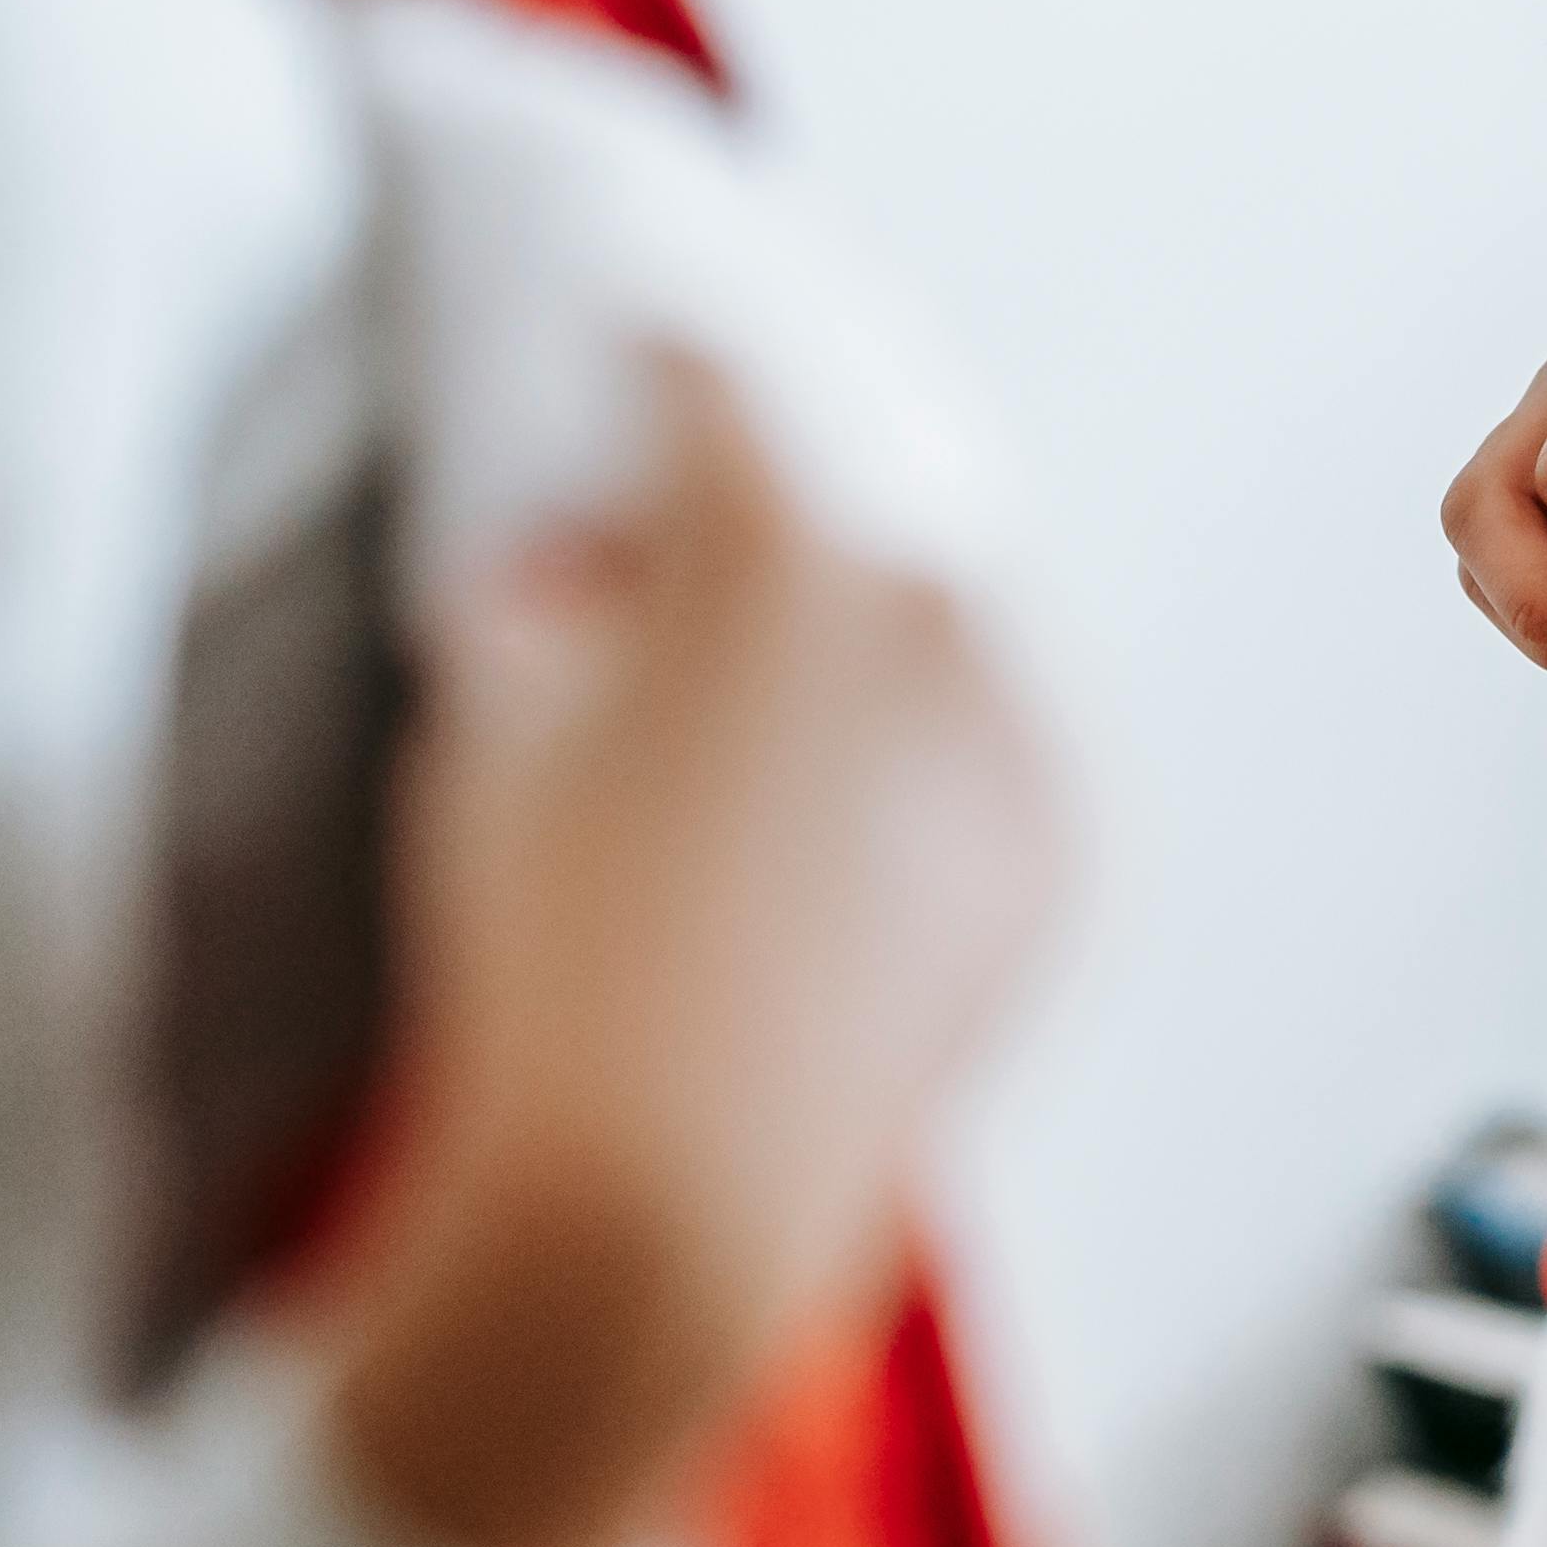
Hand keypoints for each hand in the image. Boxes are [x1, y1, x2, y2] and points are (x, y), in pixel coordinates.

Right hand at [325, 357, 1065, 1546]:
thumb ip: (545, 602)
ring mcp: (1012, 733)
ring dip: (861, 630)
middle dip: (764, 517)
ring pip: (936, 625)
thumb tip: (590, 572)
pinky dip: (924, 746)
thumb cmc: (549, 957)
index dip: (647, 357)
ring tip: (769, 695)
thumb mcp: (487, 730)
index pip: (704, 378)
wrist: (670, 1193)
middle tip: (692, 547)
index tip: (627, 353)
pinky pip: (988, 750)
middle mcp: (924, 606)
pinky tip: (838, 803)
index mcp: (770, 540)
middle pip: (841, 505)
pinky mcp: (1059, 849)